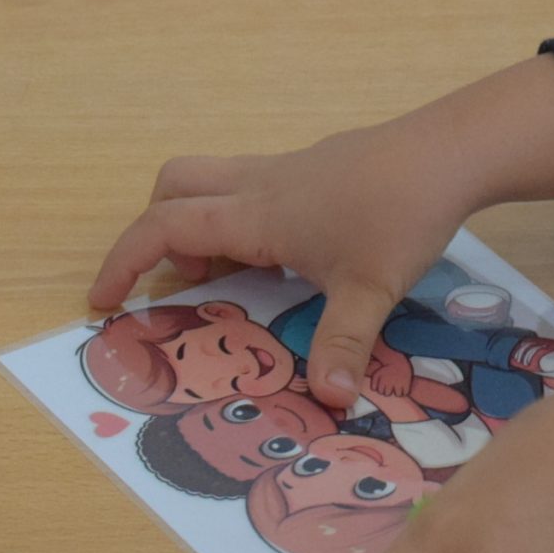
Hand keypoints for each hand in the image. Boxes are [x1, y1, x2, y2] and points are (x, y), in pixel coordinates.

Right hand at [86, 56, 553, 412]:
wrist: (450, 152)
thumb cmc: (402, 214)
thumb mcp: (370, 290)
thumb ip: (343, 345)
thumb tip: (329, 401)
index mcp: (255, 214)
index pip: (162, 227)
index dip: (124, 261)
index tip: (102, 300)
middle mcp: (260, 184)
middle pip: (176, 188)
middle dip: (157, 234)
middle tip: (185, 285)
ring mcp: (289, 169)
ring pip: (216, 182)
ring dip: (206, 226)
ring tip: (240, 278)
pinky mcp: (316, 166)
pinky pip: (256, 186)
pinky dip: (246, 218)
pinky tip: (291, 256)